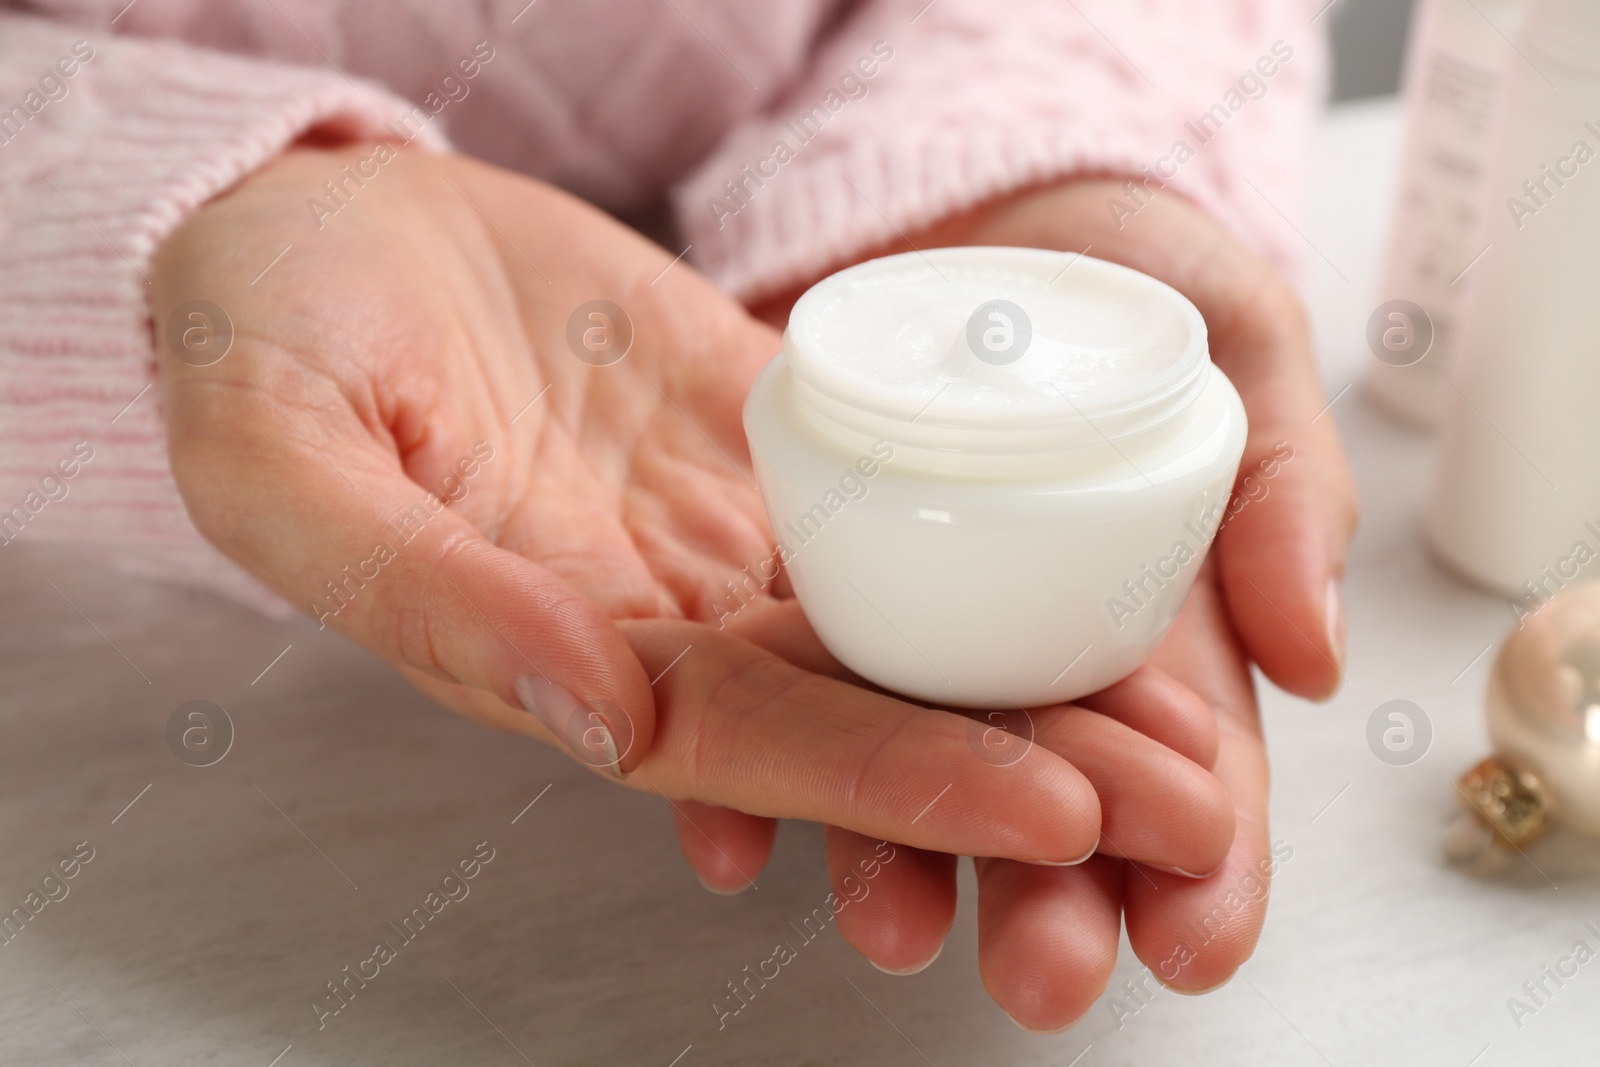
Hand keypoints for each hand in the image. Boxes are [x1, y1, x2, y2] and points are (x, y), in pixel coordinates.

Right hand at [149, 147, 1231, 869]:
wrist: (309, 227)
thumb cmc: (262, 332)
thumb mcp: (278, 448)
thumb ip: (417, 589)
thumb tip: (582, 712)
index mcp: (543, 645)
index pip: (750, 740)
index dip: (899, 781)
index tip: (1054, 809)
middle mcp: (651, 614)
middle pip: (860, 715)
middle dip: (1028, 770)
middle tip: (1195, 815)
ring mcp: (713, 532)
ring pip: (901, 635)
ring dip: (1046, 690)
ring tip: (1198, 738)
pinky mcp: (758, 441)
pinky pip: (896, 513)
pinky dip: (1001, 560)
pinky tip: (1103, 597)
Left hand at [743, 177, 1357, 1026]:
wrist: (976, 206)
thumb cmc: (1125, 272)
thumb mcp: (1239, 338)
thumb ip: (1284, 480)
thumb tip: (1314, 657)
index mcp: (1145, 614)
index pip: (1185, 760)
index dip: (1200, 858)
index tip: (1194, 935)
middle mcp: (1020, 643)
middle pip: (1040, 791)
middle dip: (1049, 894)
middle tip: (1044, 968)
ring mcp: (904, 619)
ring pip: (901, 764)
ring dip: (899, 857)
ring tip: (896, 926)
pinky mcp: (794, 575)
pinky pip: (765, 679)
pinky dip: (750, 763)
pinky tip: (739, 836)